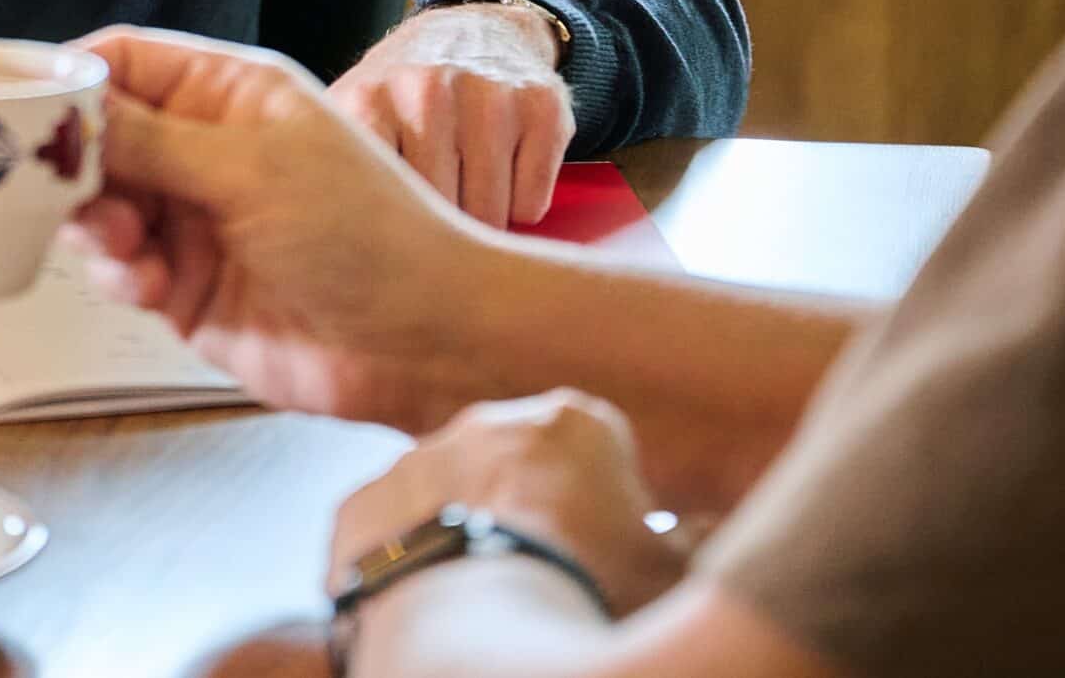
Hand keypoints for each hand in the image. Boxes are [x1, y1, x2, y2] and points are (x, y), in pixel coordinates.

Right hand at [64, 26, 490, 429]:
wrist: (420, 341)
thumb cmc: (367, 232)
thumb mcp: (252, 169)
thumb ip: (153, 141)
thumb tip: (72, 108)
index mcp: (228, 93)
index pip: (125, 62)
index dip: (69, 80)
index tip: (17, 110)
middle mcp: (204, 149)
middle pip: (98, 138)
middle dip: (69, 164)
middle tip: (48, 188)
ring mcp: (193, 219)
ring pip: (98, 206)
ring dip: (92, 224)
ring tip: (121, 243)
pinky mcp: (185, 287)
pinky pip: (119, 269)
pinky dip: (116, 274)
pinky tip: (145, 284)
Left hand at [329, 3, 574, 227]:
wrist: (476, 29)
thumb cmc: (403, 95)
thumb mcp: (350, 117)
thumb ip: (319, 169)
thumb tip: (297, 255)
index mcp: (368, 103)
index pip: (372, 205)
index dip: (379, 238)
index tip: (379, 248)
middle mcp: (426, 91)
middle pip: (436, 218)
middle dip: (437, 235)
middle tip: (431, 220)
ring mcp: (488, 94)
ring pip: (489, 216)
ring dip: (482, 225)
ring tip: (465, 192)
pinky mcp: (541, 105)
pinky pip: (531, 202)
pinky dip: (522, 204)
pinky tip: (504, 173)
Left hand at [331, 391, 686, 624]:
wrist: (481, 643)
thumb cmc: (591, 601)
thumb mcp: (668, 576)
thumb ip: (690, 543)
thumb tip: (706, 533)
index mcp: (576, 422)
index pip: (599, 449)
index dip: (607, 505)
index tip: (608, 553)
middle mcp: (490, 421)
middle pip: (518, 463)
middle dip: (530, 508)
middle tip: (544, 576)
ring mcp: (417, 458)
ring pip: (446, 490)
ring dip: (463, 528)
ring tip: (482, 600)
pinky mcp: (359, 506)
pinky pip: (385, 527)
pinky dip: (402, 557)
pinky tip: (423, 606)